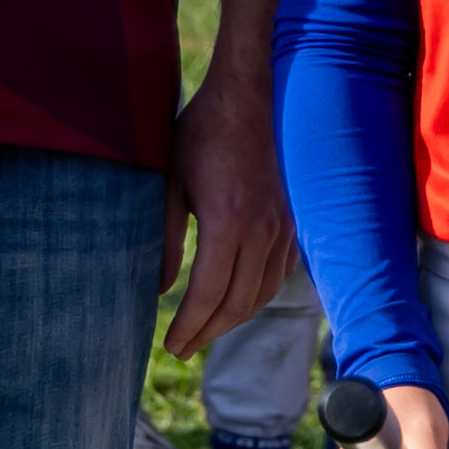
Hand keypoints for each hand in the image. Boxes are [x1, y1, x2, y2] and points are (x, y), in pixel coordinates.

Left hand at [163, 57, 295, 351]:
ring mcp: (282, 229)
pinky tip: (233, 302)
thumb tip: (158, 289)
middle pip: (238, 305)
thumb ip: (163, 240)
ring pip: (260, 295)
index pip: (209, 295)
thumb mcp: (168, 185)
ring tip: (203, 331)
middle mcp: (263, 231)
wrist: (245, 102)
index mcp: (228, 222)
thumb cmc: (199, 137)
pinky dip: (254, 298)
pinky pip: (276, 277)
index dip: (188, 326)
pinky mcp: (289, 225)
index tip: (169, 344)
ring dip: (231, 320)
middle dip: (207, 333)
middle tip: (181, 347)